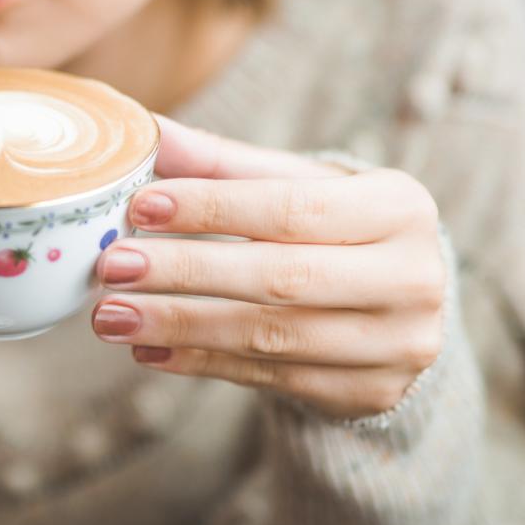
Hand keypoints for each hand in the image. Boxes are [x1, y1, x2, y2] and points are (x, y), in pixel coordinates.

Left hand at [90, 116, 445, 418]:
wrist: (402, 304)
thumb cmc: (338, 228)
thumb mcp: (299, 185)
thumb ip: (224, 163)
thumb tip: (145, 131)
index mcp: (401, 207)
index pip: (293, 208)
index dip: (214, 208)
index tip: (142, 206)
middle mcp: (412, 278)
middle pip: (282, 278)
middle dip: (188, 273)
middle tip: (114, 268)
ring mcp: (397, 345)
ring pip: (270, 337)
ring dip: (181, 325)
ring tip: (112, 315)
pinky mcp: (369, 393)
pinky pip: (269, 378)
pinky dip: (201, 362)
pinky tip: (149, 350)